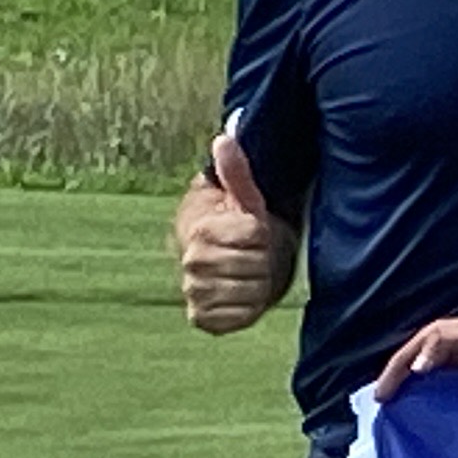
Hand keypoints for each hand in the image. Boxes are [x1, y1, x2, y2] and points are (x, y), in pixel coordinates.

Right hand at [175, 129, 296, 334]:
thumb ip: (237, 171)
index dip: (264, 234)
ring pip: (251, 294)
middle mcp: (191, 263)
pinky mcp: (202, 319)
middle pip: (255, 266)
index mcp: (201, 231)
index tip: (257, 231)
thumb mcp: (246, 199)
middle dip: (265, 261)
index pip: (255, 236)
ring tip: (252, 273)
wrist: (225, 264)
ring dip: (261, 285)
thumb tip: (224, 138)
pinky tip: (244, 296)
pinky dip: (249, 310)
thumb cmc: (240, 227)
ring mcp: (194, 292)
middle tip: (257, 255)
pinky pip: (239, 319)